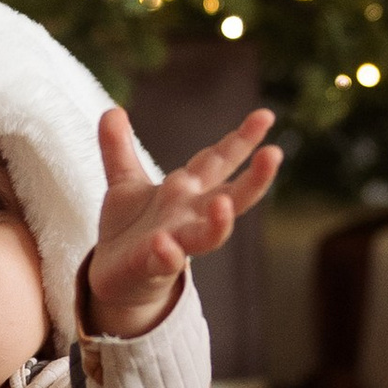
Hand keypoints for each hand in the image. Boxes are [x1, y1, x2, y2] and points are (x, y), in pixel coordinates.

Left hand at [84, 104, 280, 338]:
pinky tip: (164, 244)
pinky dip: (167, 253)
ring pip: (209, 236)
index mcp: (187, 191)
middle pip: (232, 197)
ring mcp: (176, 242)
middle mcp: (190, 215)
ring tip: (223, 204)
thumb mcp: (123, 182)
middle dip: (255, 178)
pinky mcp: (153, 266)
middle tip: (275, 154)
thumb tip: (112, 110)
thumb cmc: (131, 229)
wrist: (113, 277)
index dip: (241, 139)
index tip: (265, 116)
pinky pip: (164, 261)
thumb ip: (118, 148)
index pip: (219, 161)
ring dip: (219, 222)